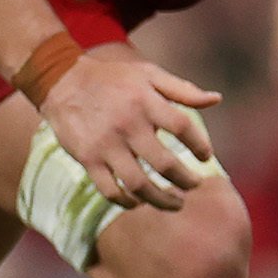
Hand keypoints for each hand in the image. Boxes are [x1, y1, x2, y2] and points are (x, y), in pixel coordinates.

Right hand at [38, 40, 220, 212]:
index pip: (183, 127)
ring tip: (176, 203)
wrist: (60, 80)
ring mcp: (106, 145)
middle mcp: (127, 125)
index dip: (200, 145)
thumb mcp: (149, 74)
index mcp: (146, 101)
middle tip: (195, 185)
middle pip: (165, 164)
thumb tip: (217, 99)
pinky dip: (127, 202)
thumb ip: (183, 89)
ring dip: (162, 200)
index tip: (206, 157)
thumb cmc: (113, 78)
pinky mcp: (87, 159)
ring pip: (139, 184)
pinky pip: (109, 190)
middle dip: (187, 181)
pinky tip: (140, 202)